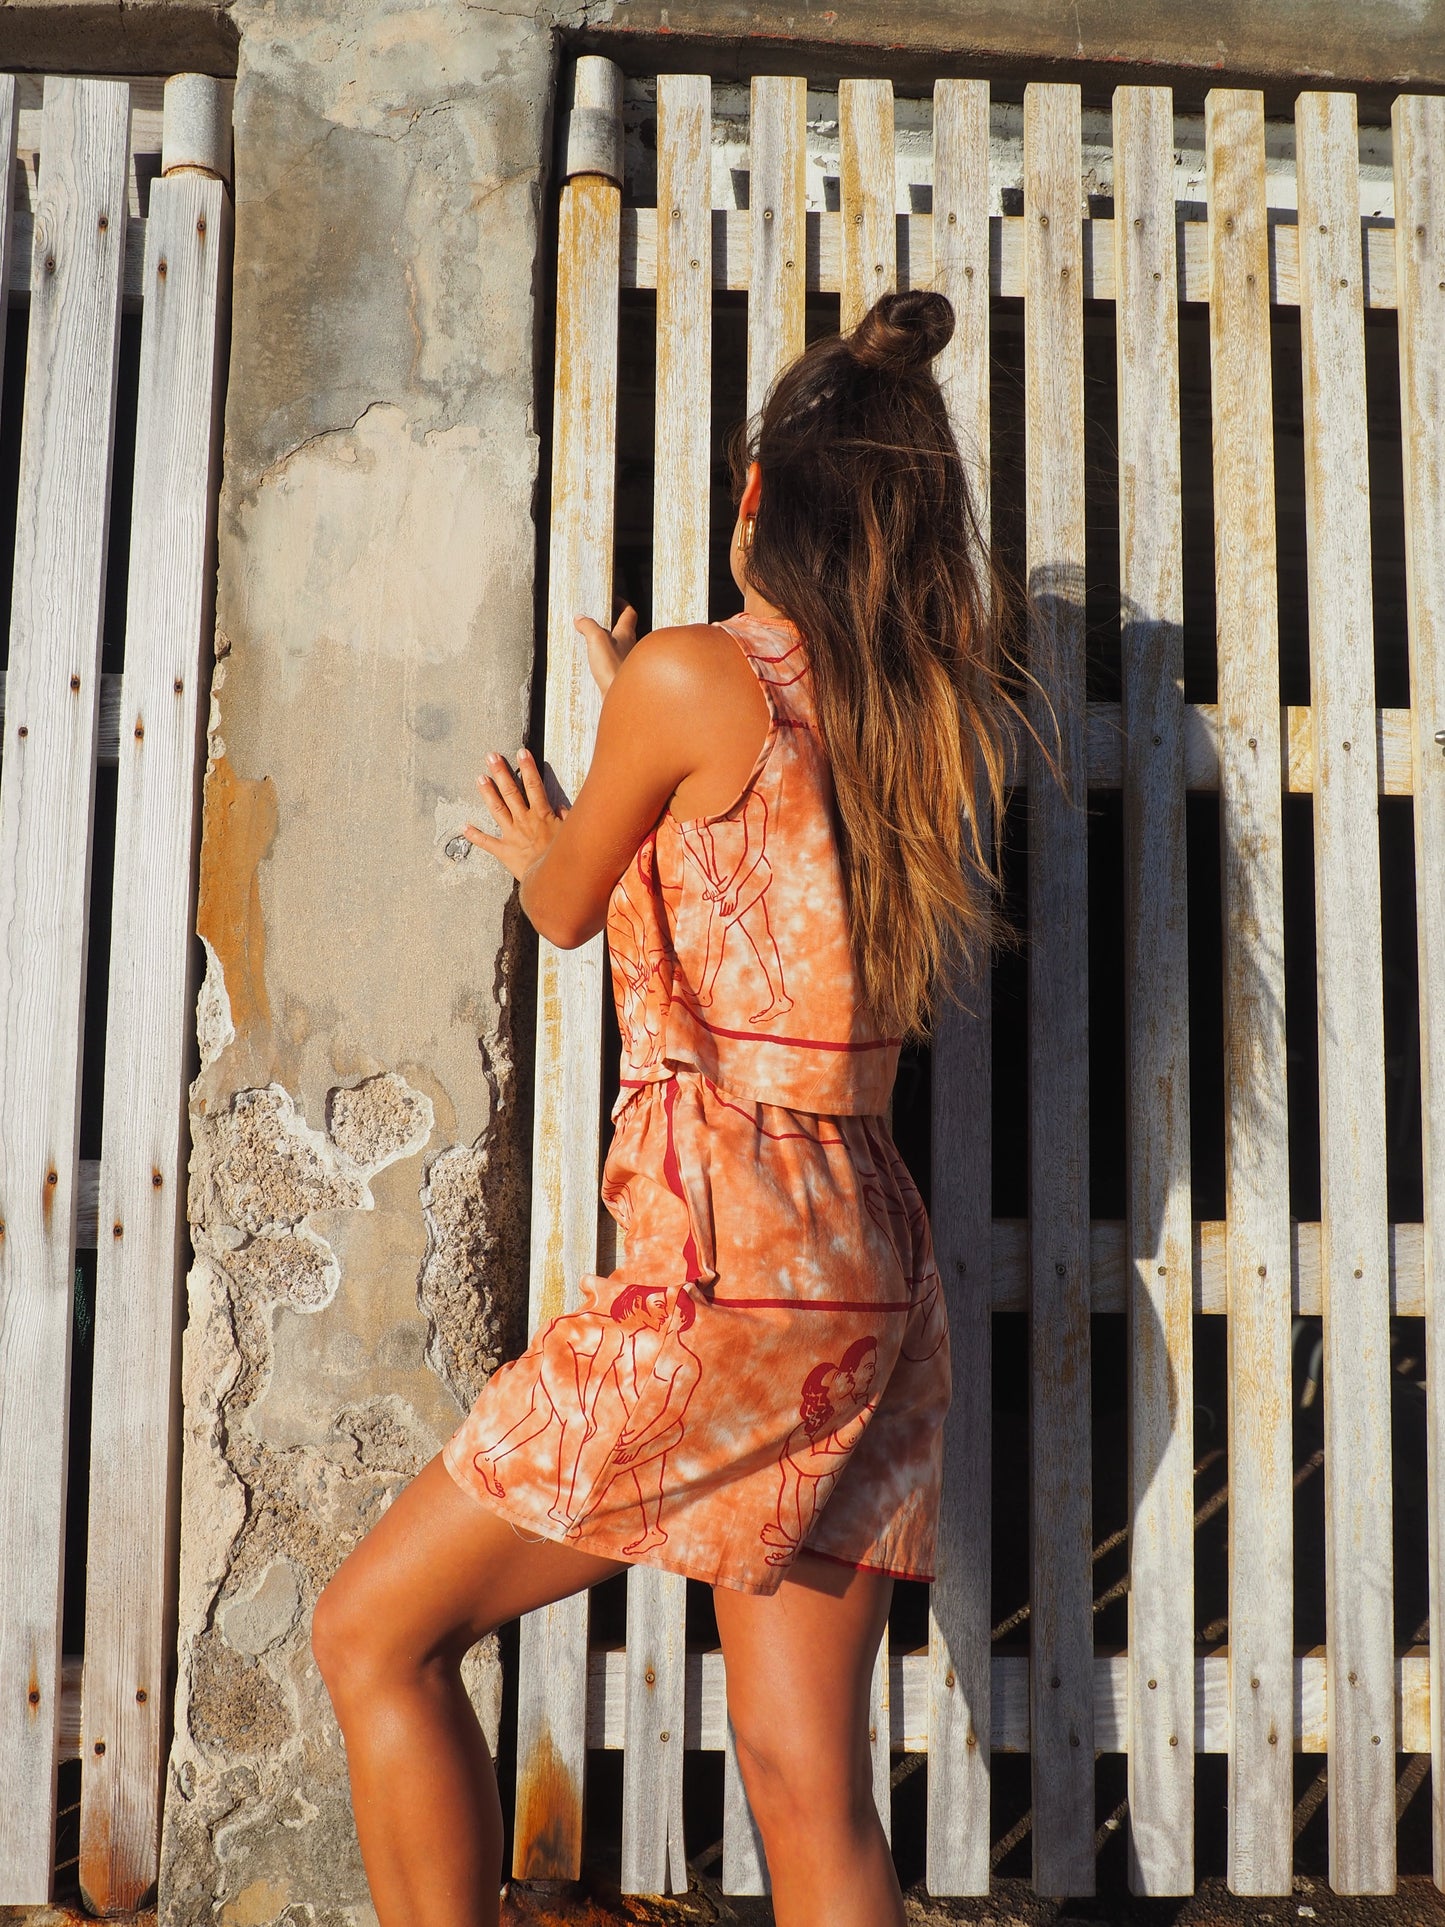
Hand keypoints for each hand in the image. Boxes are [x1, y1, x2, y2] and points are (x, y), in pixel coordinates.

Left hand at [463, 747, 565, 881]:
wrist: (551, 880)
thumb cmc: (563, 857)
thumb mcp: (572, 833)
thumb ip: (567, 816)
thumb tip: (561, 804)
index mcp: (542, 814)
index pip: (534, 785)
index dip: (528, 768)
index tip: (521, 752)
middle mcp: (524, 820)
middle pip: (511, 792)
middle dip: (501, 772)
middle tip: (491, 756)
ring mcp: (512, 835)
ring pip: (497, 809)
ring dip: (488, 793)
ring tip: (480, 778)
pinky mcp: (504, 851)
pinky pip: (487, 842)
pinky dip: (475, 835)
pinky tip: (464, 827)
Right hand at [575, 602, 638, 695]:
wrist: (623, 699)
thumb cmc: (614, 669)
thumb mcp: (597, 640)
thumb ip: (588, 626)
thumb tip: (580, 618)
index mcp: (627, 634)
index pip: (629, 613)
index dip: (622, 604)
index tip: (613, 599)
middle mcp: (631, 647)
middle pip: (626, 630)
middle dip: (614, 623)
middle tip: (600, 621)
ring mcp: (628, 662)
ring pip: (621, 647)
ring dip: (610, 643)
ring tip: (595, 643)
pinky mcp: (622, 677)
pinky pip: (615, 663)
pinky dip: (607, 660)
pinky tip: (597, 665)